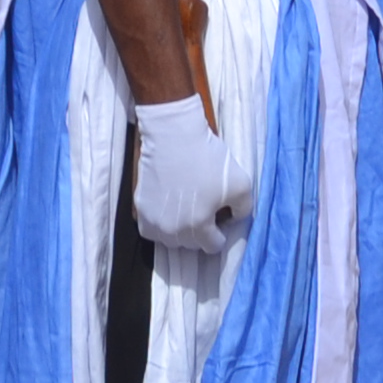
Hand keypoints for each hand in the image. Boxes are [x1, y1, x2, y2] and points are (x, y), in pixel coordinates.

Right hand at [130, 96, 240, 247]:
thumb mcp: (242, 184)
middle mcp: (172, 231)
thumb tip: (233, 219)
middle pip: (191, 244)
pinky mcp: (139, 209)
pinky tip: (169, 208)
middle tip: (204, 207)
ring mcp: (152, 221)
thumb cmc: (208, 159)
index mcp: (198, 227)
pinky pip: (152, 228)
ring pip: (170, 239)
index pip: (213, 246)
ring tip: (186, 207)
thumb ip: (243, 210)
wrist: (173, 136)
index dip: (220, 232)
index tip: (220, 217)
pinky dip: (161, 224)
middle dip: (200, 231)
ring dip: (179, 229)